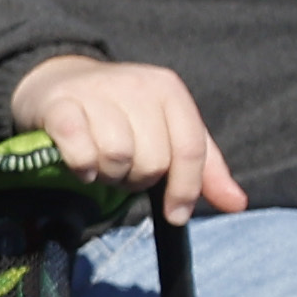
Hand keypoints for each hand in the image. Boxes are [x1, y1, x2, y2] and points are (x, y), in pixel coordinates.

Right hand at [11, 55, 247, 222]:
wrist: (60, 81)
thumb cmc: (123, 115)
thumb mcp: (169, 132)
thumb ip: (205, 168)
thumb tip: (238, 204)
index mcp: (168, 89)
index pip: (190, 150)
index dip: (186, 189)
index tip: (176, 215)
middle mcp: (135, 84)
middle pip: (153, 160)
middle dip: (138, 178)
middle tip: (125, 171)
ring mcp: (95, 91)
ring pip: (117, 157)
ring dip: (109, 174)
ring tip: (102, 165)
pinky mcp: (58, 105)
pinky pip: (80, 150)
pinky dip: (82, 166)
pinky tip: (80, 165)